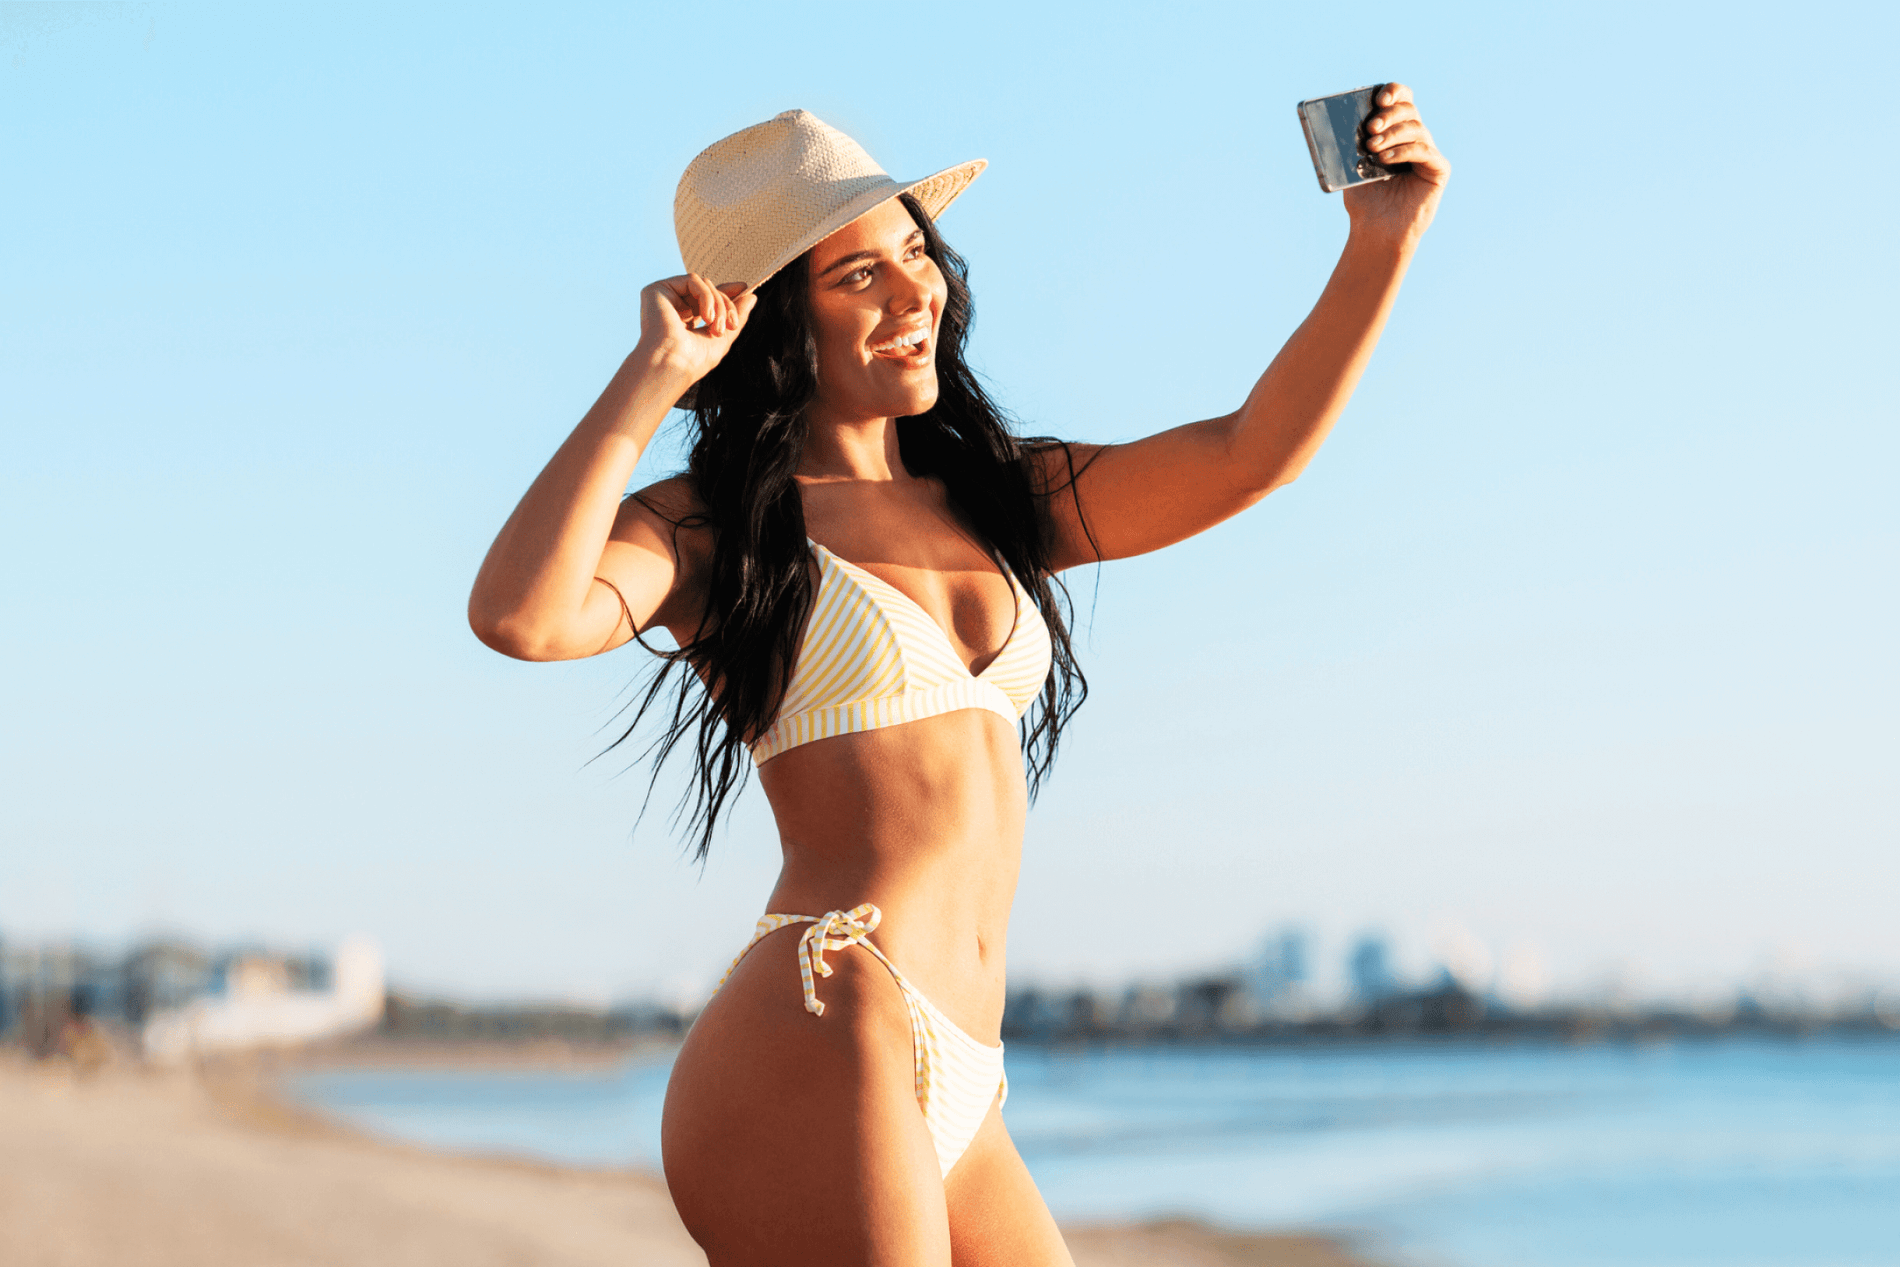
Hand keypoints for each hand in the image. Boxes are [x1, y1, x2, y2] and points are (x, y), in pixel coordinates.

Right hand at [634, 273, 758, 385]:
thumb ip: (736, 316)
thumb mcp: (723, 337)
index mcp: (683, 320)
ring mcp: (664, 298)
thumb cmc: (693, 361)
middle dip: (726, 305)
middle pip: (709, 291)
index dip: (725, 292)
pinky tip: (706, 317)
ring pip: (704, 285)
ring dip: (718, 304)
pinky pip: (693, 280)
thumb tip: (752, 296)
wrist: (671, 365)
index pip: (706, 299)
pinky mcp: (657, 289)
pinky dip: (707, 296)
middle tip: (732, 325)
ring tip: (717, 328)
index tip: (744, 288)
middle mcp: (672, 307)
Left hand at [1342, 83, 1450, 248]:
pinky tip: (1386, 158)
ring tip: (1372, 148)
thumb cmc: (1365, 200)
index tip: (1378, 98)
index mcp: (1395, 131)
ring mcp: (1428, 152)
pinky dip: (1404, 151)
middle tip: (1371, 128)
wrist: (1375, 231)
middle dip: (1389, 115)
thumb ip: (1350, 144)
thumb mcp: (1351, 167)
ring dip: (1393, 135)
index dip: (1393, 92)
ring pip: (1416, 129)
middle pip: (1409, 110)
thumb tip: (1339, 122)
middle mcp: (1415, 138)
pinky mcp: (1438, 169)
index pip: (1401, 100)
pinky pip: (1425, 151)